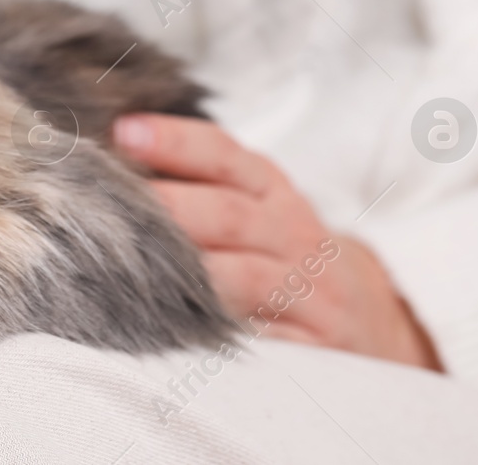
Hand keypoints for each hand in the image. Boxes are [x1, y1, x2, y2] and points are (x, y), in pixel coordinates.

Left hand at [113, 114, 441, 370]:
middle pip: (230, 215)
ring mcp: (308, 291)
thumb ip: (197, 178)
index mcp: (272, 189)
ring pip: (247, 277)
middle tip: (113, 201)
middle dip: (171, 206)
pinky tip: (180, 327)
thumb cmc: (281, 249)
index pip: (224, 154)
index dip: (175, 141)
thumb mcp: (253, 201)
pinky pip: (266, 339)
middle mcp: (293, 234)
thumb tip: (111, 153)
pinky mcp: (315, 346)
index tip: (125, 132)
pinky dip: (225, 332)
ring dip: (192, 271)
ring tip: (137, 265)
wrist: (365, 314)